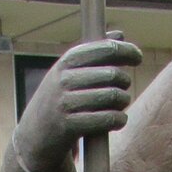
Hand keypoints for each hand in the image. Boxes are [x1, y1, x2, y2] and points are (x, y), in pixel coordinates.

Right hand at [14, 35, 142, 171]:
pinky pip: (107, 118)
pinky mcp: (70, 126)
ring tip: (121, 104)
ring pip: (112, 96)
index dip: (126, 51)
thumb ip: (93, 53)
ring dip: (123, 101)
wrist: (33, 136)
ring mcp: (66, 103)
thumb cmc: (58, 101)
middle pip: (112, 74)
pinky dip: (119, 119)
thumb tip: (119, 34)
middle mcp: (64, 80)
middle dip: (124, 81)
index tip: (137, 57)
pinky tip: (119, 119)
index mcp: (66, 62)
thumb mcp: (68, 73)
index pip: (105, 49)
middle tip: (124, 89)